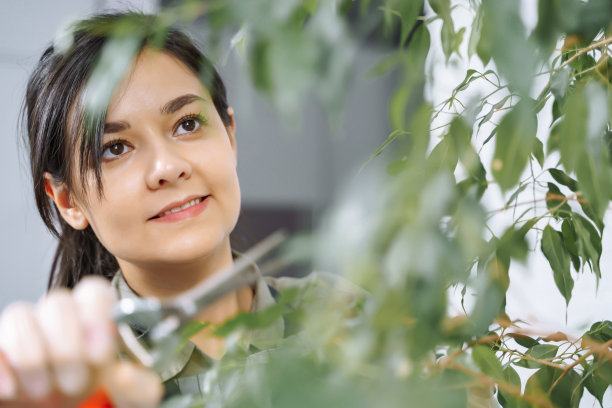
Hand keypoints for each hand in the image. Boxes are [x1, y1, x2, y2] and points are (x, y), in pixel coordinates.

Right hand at [0, 277, 162, 407]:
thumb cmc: (102, 401)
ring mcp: (25, 333)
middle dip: (66, 346)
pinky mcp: (0, 355)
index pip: (94, 291)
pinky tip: (14, 390)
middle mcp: (59, 319)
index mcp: (96, 319)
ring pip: (19, 314)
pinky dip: (2, 367)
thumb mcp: (129, 399)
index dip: (97, 317)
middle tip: (76, 384)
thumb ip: (139, 389)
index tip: (101, 354)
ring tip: (44, 390)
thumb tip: (124, 373)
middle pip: (57, 301)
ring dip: (32, 356)